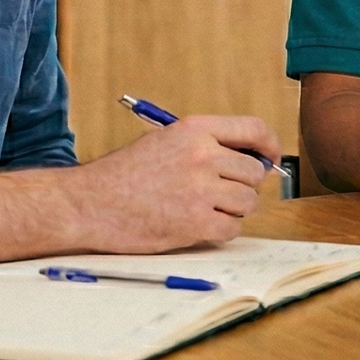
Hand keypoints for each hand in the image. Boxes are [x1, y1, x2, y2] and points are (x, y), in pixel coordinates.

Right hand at [76, 115, 276, 249]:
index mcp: (195, 130)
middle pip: (254, 173)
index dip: (269, 145)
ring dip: (232, 210)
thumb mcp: (165, 141)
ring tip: (204, 209)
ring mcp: (200, 190)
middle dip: (243, 185)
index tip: (269, 159)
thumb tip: (251, 158)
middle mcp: (202, 156)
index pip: (254, 129)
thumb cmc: (124, 174)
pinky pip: (231, 229)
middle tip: (221, 193)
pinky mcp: (195, 223)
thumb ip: (206, 145)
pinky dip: (220, 230)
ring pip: (247, 202)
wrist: (89, 204)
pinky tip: (198, 225)